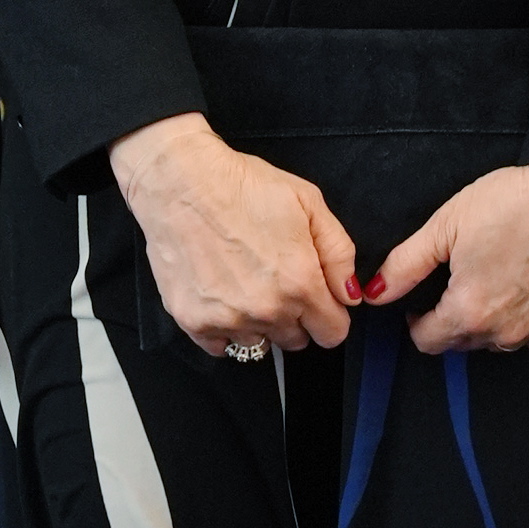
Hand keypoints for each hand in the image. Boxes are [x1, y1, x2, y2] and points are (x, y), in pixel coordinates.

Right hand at [108, 112, 354, 358]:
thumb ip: (338, 253)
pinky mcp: (193, 321)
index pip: (333, 333)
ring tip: (243, 284)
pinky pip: (221, 346)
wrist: (179, 181)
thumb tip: (350, 294)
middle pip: (296, 341)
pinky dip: (224, 328)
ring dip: (258, 323)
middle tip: (275, 280)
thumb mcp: (308, 203)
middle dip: (294, 316)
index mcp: (301, 284)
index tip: (318, 298)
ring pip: (259, 343)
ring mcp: (227, 320)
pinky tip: (220, 294)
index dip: (330, 315)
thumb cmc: (242, 186)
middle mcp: (266, 310)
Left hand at [372, 163, 528, 352]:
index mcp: (470, 310)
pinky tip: (524, 286)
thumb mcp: (446, 225)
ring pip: (500, 342)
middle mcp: (505, 330)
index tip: (422, 303)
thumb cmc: (518, 201)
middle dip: (452, 320)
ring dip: (489, 322)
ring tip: (493, 279)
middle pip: (464, 343)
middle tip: (459, 282)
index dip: (417, 322)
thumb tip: (374, 293)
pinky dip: (524, 320)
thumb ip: (405, 266)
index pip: (429, 342)